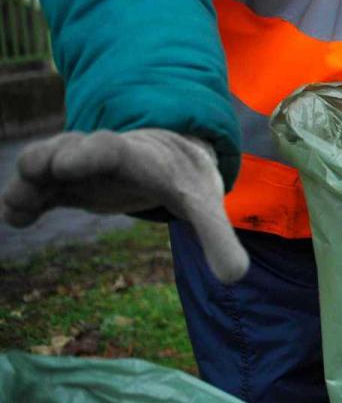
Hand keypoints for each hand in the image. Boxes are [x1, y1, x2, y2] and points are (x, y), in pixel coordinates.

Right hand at [0, 129, 248, 282]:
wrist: (170, 158)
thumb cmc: (185, 181)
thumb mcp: (203, 206)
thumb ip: (218, 238)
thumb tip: (237, 277)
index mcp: (137, 157)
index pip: (110, 148)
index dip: (89, 153)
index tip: (68, 164)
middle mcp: (100, 156)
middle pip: (66, 150)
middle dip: (49, 159)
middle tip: (35, 173)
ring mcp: (78, 168)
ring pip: (42, 167)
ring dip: (27, 184)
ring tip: (18, 206)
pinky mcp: (62, 186)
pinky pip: (35, 190)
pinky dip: (22, 201)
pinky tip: (18, 217)